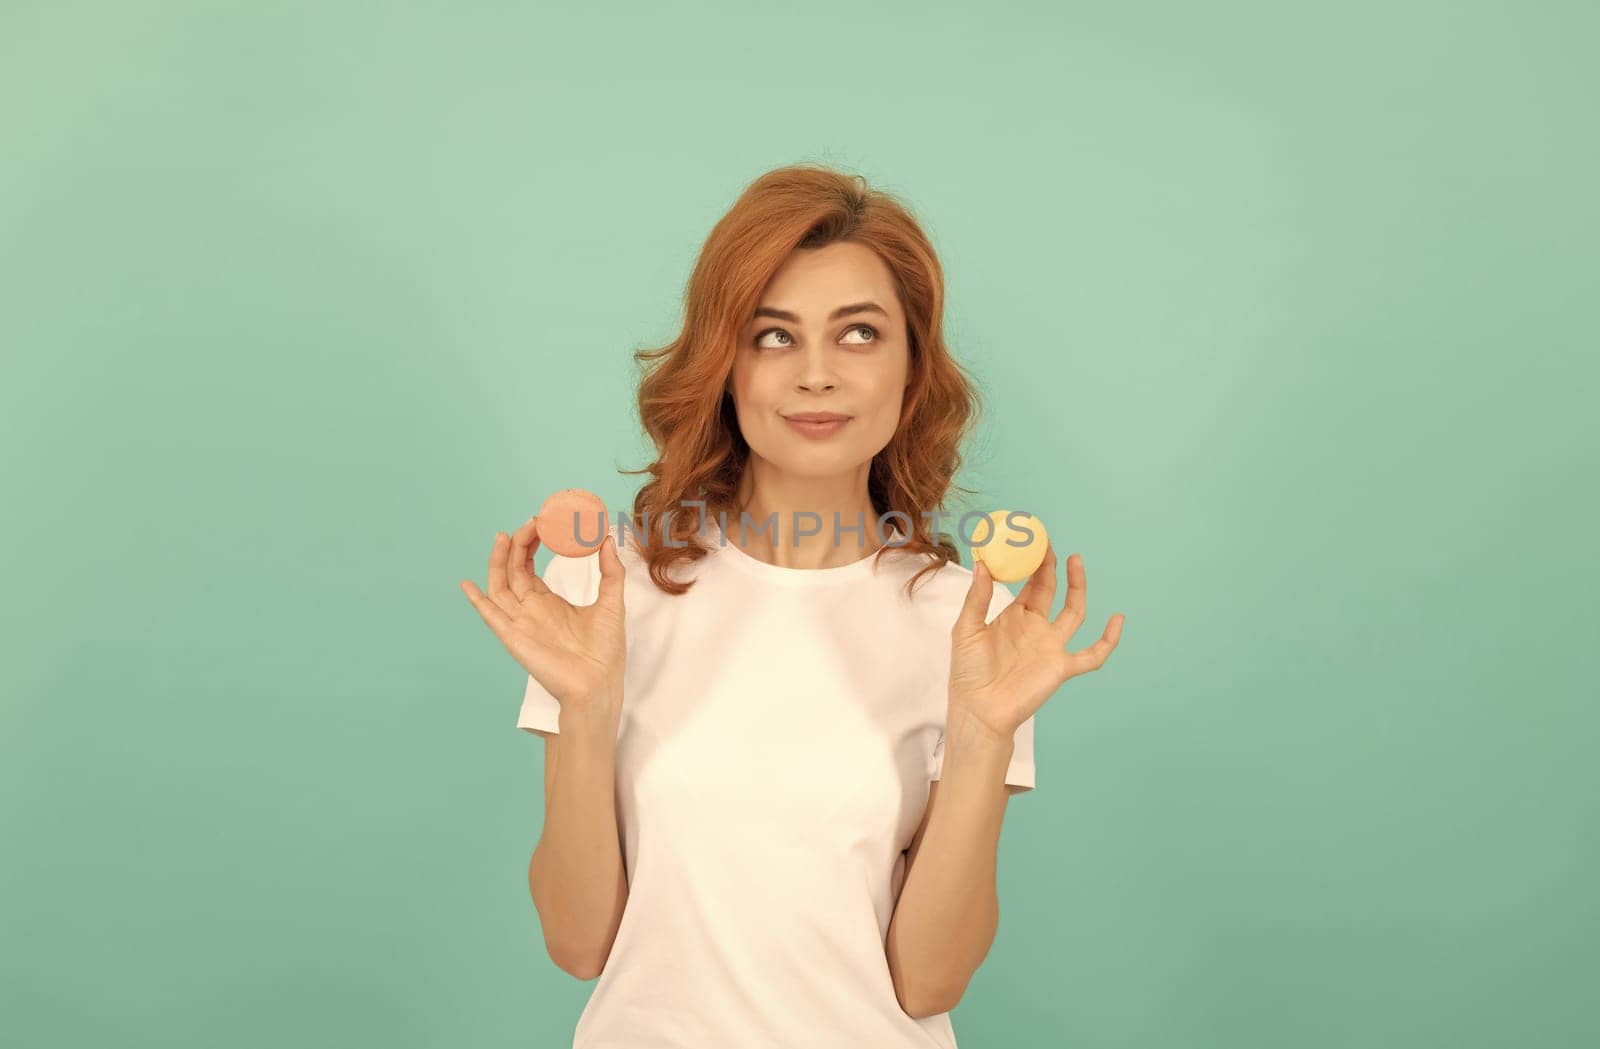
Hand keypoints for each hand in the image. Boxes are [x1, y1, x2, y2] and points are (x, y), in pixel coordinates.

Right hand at [459, 515, 626, 709]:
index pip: (529, 567)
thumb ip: (610, 571)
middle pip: (512, 571)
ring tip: (502, 536)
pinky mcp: (513, 638)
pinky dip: (477, 601)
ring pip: (499, 587)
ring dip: (497, 562)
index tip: (540, 523)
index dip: (531, 544)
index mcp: (549, 602)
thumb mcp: (612, 602)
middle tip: (529, 523)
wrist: (599, 683)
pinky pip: (490, 616)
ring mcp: (520, 623)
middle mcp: (530, 610)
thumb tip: (608, 539)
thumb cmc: (605, 651)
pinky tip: (467, 584)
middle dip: (516, 545)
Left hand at [948, 542, 1123, 737]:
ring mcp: (1051, 647)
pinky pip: (1092, 655)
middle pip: (1051, 592)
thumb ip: (977, 598)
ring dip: (1078, 587)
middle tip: (1051, 545)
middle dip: (1052, 568)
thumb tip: (982, 563)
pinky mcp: (1061, 667)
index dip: (1034, 564)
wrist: (978, 709)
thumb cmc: (967, 673)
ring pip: (1074, 613)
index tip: (1035, 541)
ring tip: (1077, 561)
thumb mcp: (966, 629)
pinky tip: (1118, 620)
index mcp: (1013, 617)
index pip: (1029, 584)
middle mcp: (1035, 628)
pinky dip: (1108, 640)